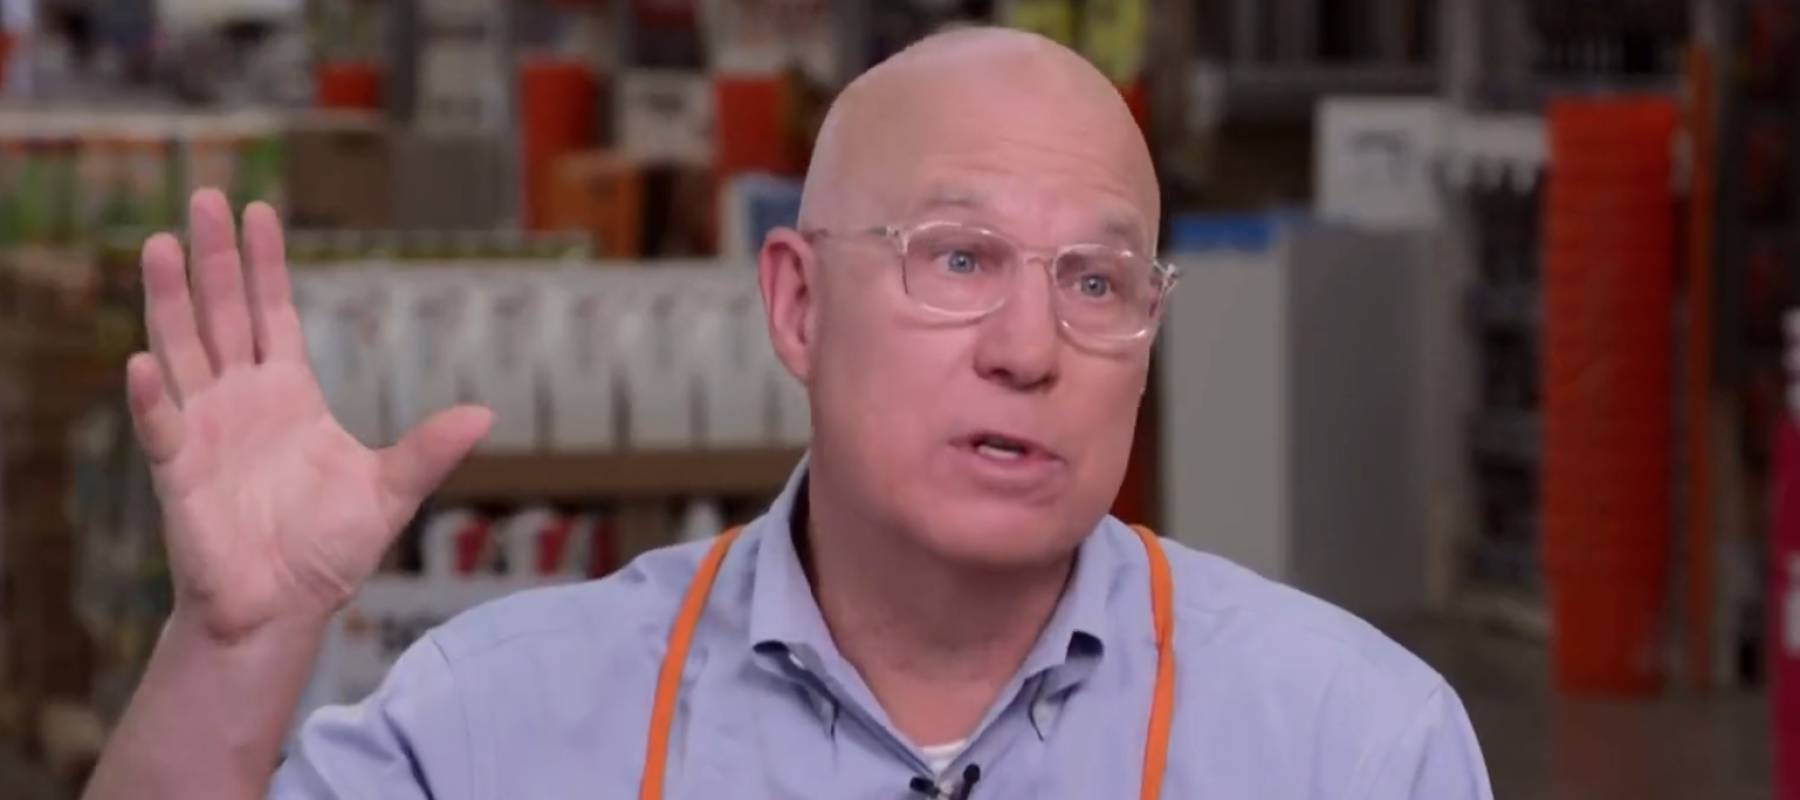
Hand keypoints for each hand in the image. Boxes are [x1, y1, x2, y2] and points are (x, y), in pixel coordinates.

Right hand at [128, 189, 490, 641]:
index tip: (259, 210)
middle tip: (206, 195)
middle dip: (216, 258)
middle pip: (224, 314)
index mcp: (290, 395)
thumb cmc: (328, 553)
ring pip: (183, 350)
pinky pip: (161, 427)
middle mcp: (241, 401)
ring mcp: (206, 431)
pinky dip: (149, 398)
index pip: (273, 314)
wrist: (281, 612)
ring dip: (171, 301)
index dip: (265, 265)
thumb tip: (487, 413)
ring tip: (163, 244)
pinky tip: (140, 362)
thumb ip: (430, 450)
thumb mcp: (390, 493)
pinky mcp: (180, 474)